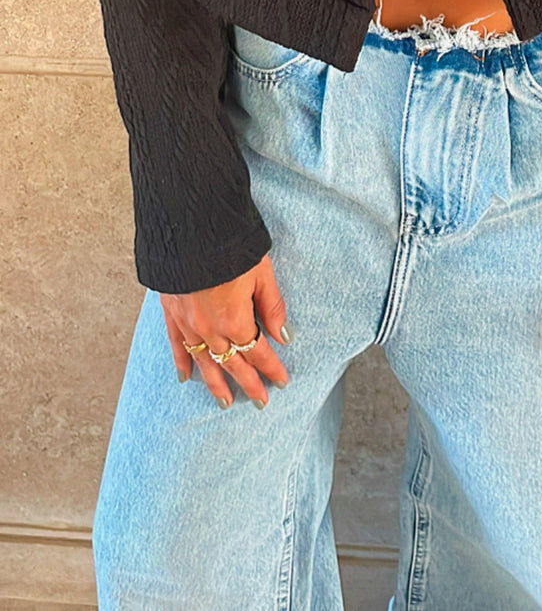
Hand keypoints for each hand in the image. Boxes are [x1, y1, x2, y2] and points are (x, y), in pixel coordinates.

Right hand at [161, 251, 291, 406]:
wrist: (190, 225)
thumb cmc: (231, 245)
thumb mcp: (262, 273)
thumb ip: (272, 306)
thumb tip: (283, 336)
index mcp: (235, 319)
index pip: (257, 353)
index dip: (271, 368)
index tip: (282, 381)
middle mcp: (210, 328)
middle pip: (232, 363)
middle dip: (248, 384)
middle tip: (260, 402)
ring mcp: (188, 322)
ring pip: (204, 362)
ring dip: (216, 383)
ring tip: (225, 402)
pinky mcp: (171, 311)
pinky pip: (177, 344)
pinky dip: (182, 362)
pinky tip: (186, 377)